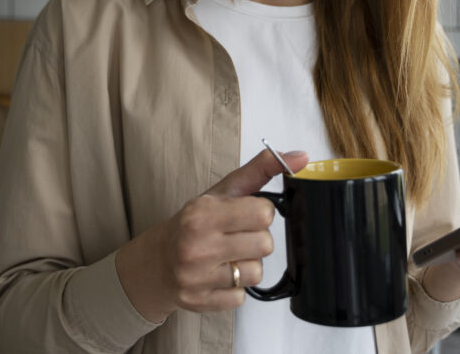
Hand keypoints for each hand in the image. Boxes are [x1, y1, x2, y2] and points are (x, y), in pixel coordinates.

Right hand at [115, 148, 308, 321]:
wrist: (157, 260)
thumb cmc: (195, 222)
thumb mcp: (223, 191)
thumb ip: (261, 169)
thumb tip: (302, 157)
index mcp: (203, 214)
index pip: (263, 214)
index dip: (261, 213)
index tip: (246, 214)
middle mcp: (197, 245)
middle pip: (265, 245)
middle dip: (257, 240)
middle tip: (237, 237)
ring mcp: (196, 277)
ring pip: (256, 273)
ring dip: (248, 265)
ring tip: (228, 257)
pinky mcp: (199, 302)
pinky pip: (241, 298)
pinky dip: (235, 288)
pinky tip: (219, 275)